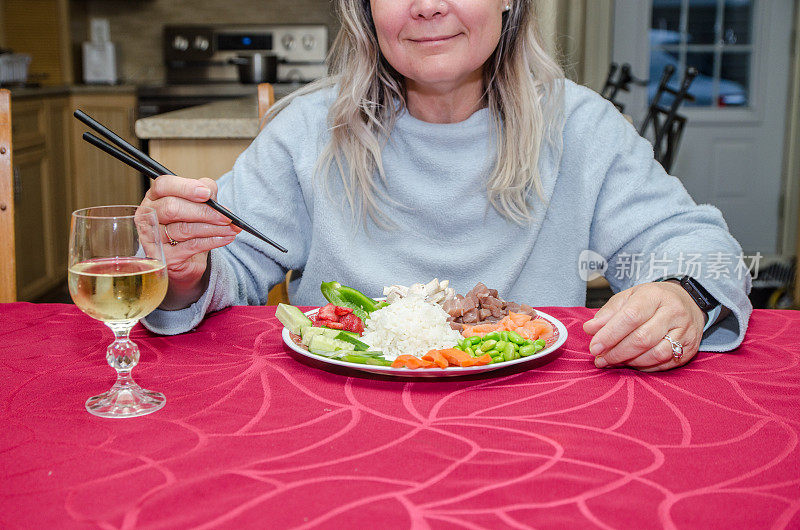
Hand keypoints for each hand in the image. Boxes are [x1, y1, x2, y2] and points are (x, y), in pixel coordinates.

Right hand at [141, 175, 240, 309]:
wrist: (188, 259)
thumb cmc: (190, 226)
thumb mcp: (198, 206)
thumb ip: (204, 194)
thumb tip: (211, 192)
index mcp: (154, 198)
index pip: (163, 185)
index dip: (185, 187)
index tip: (207, 193)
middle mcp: (148, 216)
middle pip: (172, 208)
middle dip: (203, 211)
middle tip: (225, 215)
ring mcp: (153, 238)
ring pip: (184, 228)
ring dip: (213, 228)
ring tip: (231, 228)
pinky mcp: (165, 257)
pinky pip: (191, 246)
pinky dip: (212, 241)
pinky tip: (226, 238)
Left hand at [582, 281, 705, 371]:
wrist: (687, 301)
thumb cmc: (651, 300)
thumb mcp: (628, 298)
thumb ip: (608, 313)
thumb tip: (590, 329)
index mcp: (654, 295)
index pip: (630, 317)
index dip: (610, 334)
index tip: (594, 347)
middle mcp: (673, 312)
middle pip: (642, 338)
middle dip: (617, 352)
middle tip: (600, 359)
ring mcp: (685, 331)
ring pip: (656, 354)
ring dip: (630, 362)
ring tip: (614, 361)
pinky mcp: (691, 348)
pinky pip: (665, 363)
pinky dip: (645, 367)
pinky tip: (632, 364)